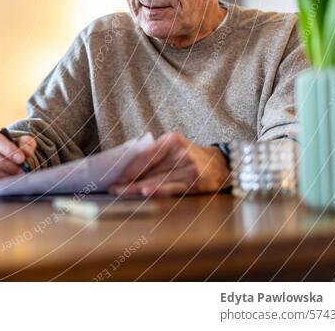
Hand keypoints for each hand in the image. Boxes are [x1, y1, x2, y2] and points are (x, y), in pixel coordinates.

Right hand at [0, 129, 36, 179]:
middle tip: (21, 170)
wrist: (5, 158)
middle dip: (8, 165)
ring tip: (16, 177)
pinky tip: (7, 183)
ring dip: (4, 176)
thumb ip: (26, 143)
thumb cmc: (12, 149)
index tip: (21, 159)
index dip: (8, 150)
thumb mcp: (21, 142)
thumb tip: (26, 152)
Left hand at [109, 132, 230, 196]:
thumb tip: (126, 170)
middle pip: (149, 169)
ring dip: (137, 188)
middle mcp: (180, 153)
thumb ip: (154, 154)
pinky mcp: (195, 183)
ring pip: (157, 179)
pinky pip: (172, 188)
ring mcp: (189, 168)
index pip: (145, 155)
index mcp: (171, 140)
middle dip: (129, 181)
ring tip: (122, 193)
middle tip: (113, 188)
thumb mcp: (173, 148)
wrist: (221, 165)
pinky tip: (145, 192)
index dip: (129, 168)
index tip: (115, 177)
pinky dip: (158, 190)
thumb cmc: (189, 157)